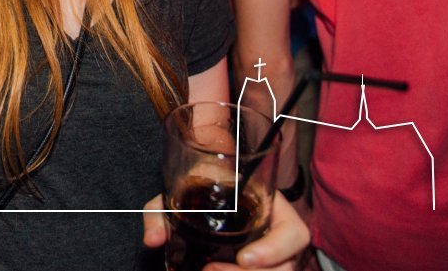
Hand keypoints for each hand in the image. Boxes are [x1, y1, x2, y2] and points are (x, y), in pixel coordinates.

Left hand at [142, 192, 310, 269]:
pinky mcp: (258, 264)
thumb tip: (152, 240)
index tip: (244, 258)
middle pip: (287, 266)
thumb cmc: (199, 184)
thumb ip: (159, 211)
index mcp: (271, 206)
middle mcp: (277, 234)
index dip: (276, 249)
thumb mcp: (179, 188)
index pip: (295, 233)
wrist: (202, 187)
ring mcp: (272, 254)